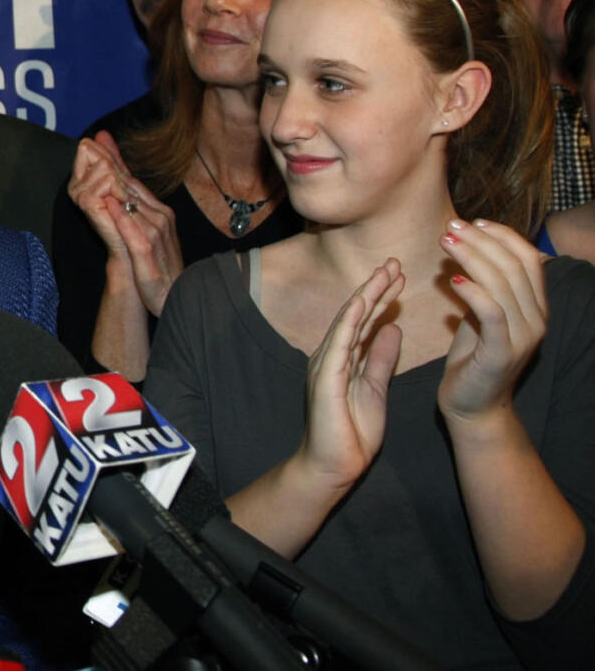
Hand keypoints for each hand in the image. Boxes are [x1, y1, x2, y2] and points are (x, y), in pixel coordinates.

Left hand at [67, 131, 183, 314]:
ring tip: (94, 164)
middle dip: (110, 163)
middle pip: (131, 185)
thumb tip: (115, 197)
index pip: (133, 181)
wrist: (174, 298)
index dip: (115, 160)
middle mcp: (160, 217)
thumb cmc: (158, 268)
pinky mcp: (148, 253)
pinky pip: (134, 231)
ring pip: (132, 203)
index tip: (99, 140)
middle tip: (91, 143)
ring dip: (113, 183)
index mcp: (160, 212)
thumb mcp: (145, 236)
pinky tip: (110, 205)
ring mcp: (156, 234)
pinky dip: (122, 217)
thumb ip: (131, 214)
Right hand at [299, 258, 403, 490]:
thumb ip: (382, 359)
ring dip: (366, 295)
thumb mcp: (376, 389)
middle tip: (395, 261)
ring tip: (385, 271)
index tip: (402, 277)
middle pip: (357, 314)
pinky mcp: (325, 377)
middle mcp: (332, 355)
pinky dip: (350, 320)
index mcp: (345, 359)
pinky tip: (362, 301)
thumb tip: (393, 328)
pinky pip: (339, 343)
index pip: (365, 321)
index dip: (383, 297)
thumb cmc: (351, 433)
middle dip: (376, 287)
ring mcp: (327, 364)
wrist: (332, 466)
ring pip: (349, 321)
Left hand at [437, 219, 546, 423]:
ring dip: (471, 257)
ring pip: (502, 284)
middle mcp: (537, 318)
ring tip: (446, 242)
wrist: (472, 406)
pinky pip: (492, 313)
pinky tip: (451, 279)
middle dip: (481, 241)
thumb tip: (464, 249)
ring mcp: (523, 336)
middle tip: (451, 227)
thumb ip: (481, 286)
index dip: (502, 235)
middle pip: (514, 266)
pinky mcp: (502, 352)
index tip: (473, 222)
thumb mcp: (479, 315)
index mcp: (535, 306)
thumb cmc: (472, 357)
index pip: (528, 258)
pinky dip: (473, 292)